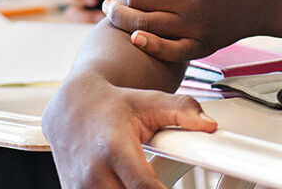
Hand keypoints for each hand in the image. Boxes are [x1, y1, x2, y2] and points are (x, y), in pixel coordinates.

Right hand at [42, 70, 216, 188]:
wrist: (72, 108)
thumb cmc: (110, 106)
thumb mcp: (148, 101)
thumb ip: (181, 110)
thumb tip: (209, 124)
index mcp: (114, 148)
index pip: (143, 186)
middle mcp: (94, 172)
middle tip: (161, 183)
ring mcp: (81, 188)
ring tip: (145, 182)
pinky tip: (126, 184)